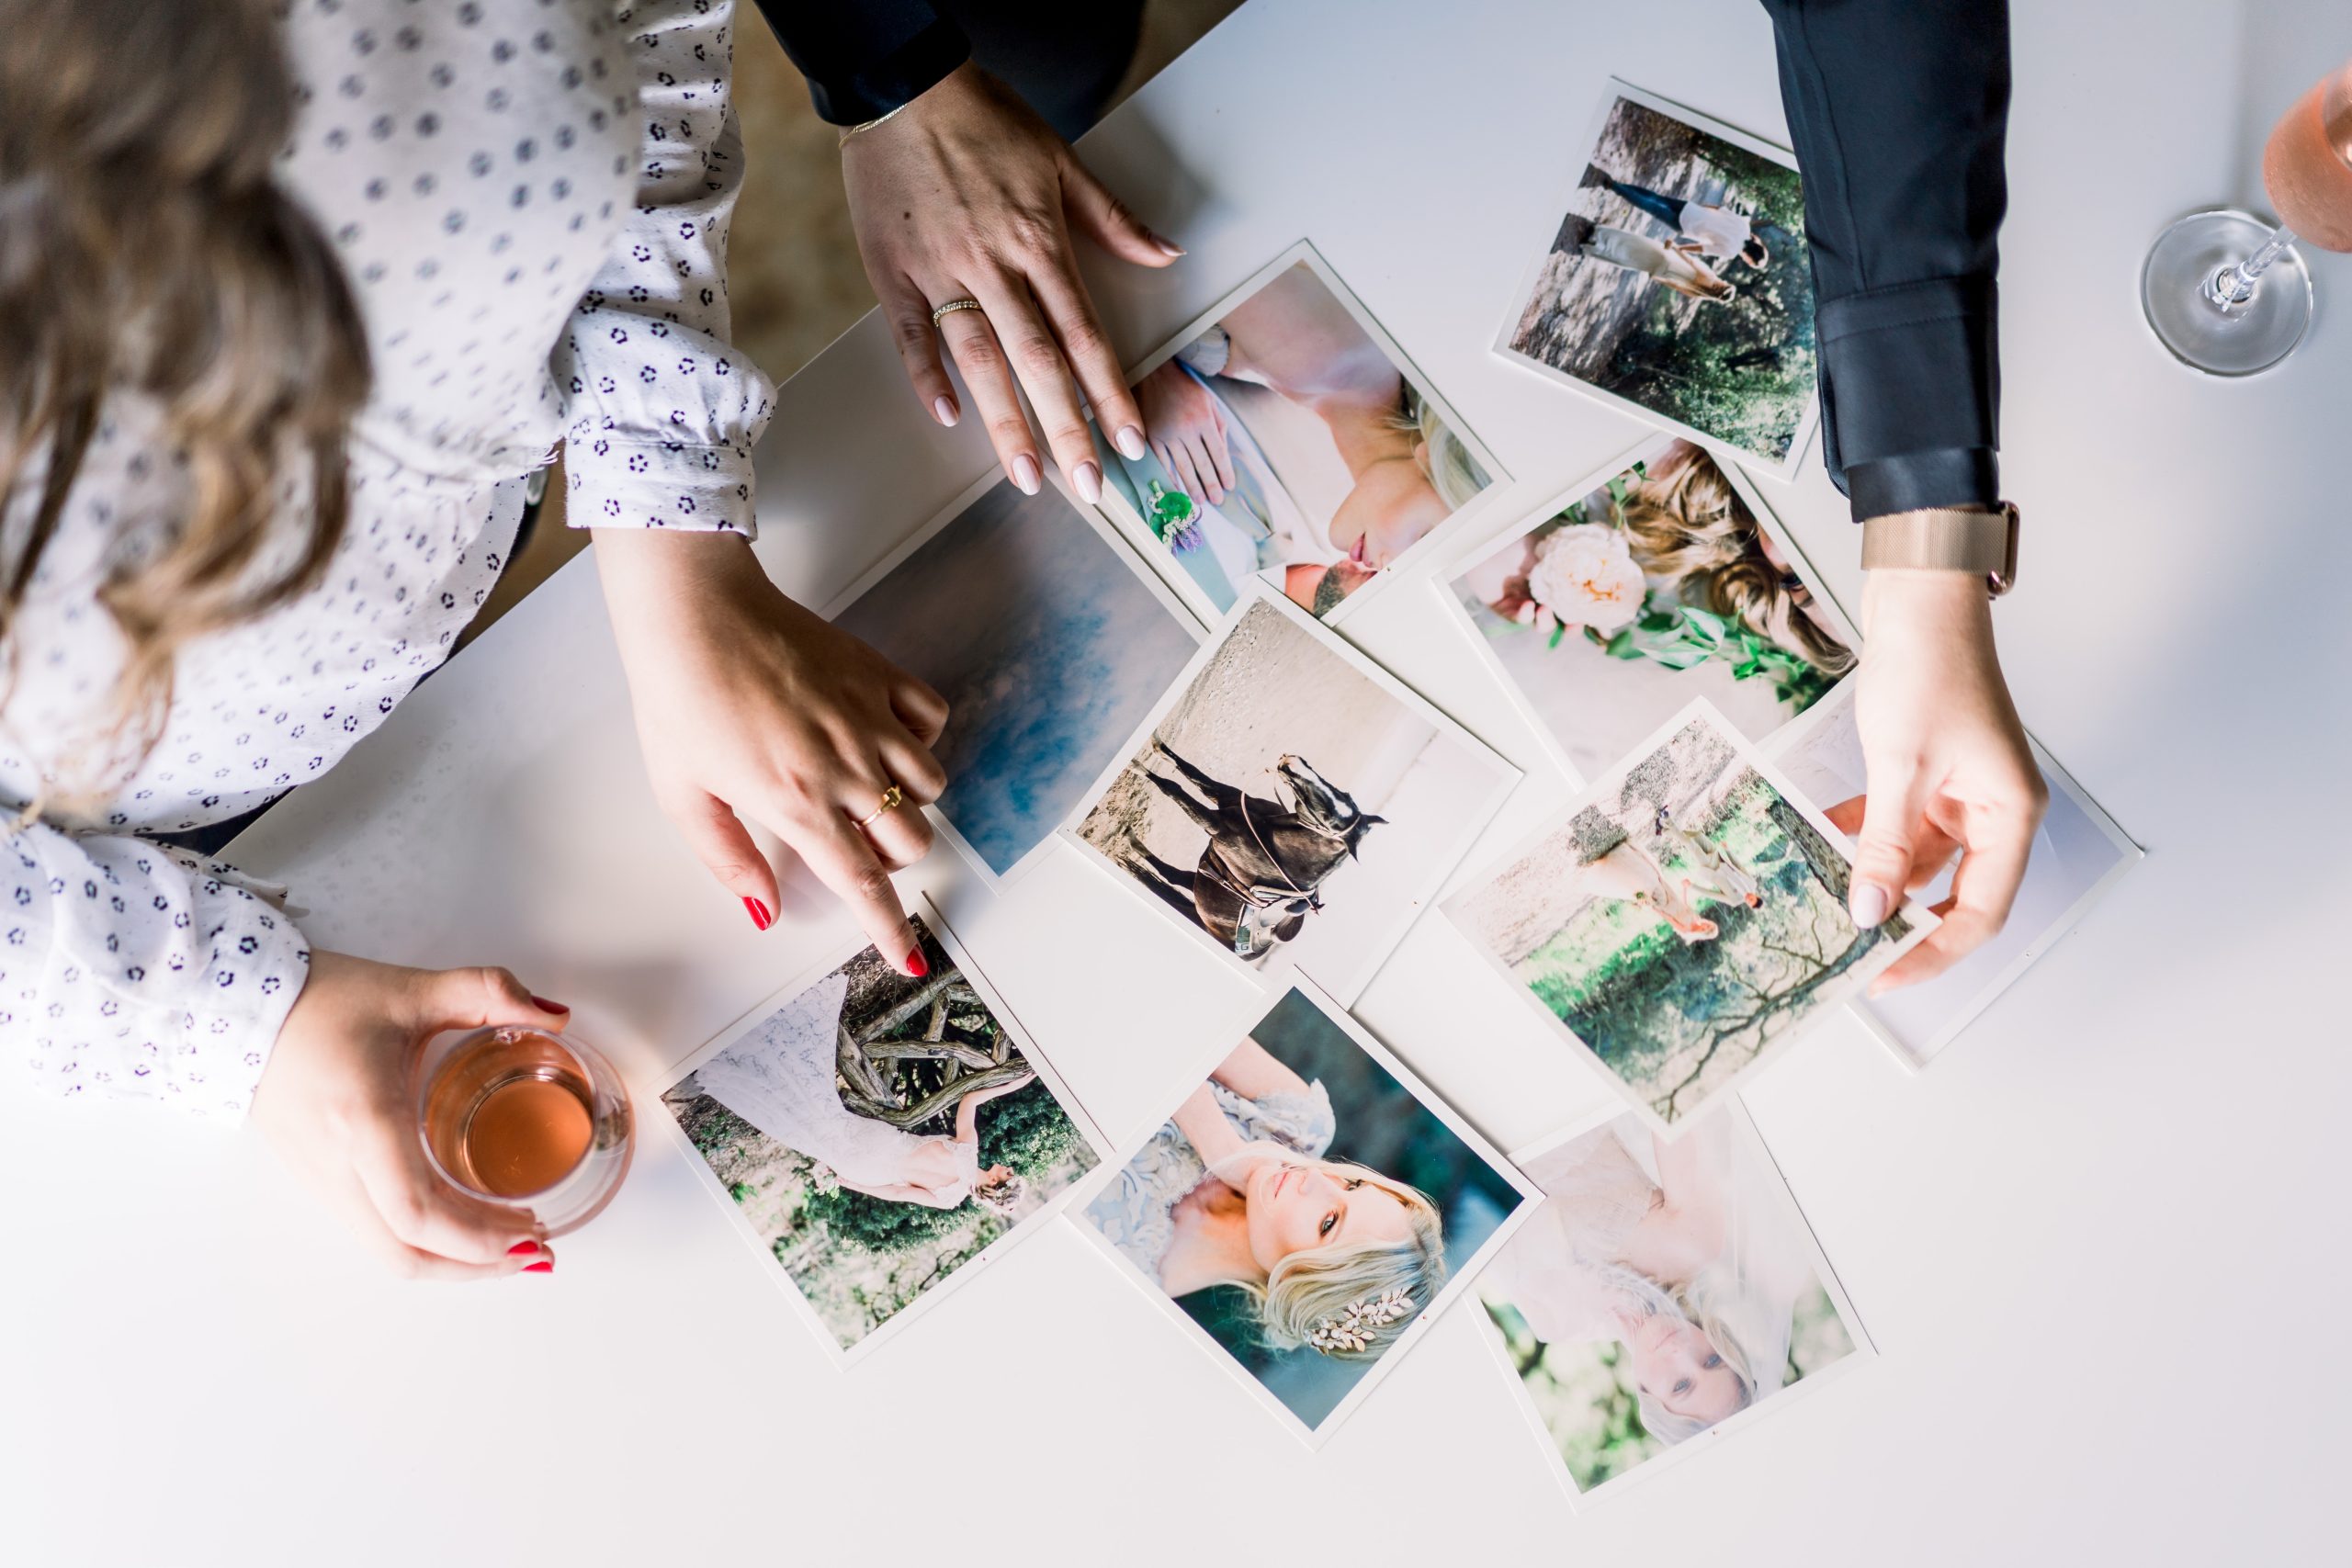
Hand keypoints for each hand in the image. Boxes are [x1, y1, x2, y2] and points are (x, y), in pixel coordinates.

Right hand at [251, 953, 569, 1279]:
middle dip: (475, 1266)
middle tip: (534, 1252)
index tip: (532, 1232)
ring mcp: (320, 1181)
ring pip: (386, 1253)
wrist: (236, 1010)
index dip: (477, 1239)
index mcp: (364, 1120)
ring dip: (450, 1262)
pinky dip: (422, 1244)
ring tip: (506, 1246)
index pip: (418, 1213)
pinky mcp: (316, 1182)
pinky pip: (372, 1233)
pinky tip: (459, 1225)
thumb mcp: (413, 989)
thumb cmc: (322, 1001)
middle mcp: (338, 1165)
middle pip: (405, 1255)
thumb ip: (489, 992)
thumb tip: (554, 1016)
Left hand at [594, 528, 948, 970]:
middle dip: (889, 858)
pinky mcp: (879, 677)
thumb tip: (765, 911)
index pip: (863, 885)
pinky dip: (918, 738)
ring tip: (864, 788)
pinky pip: (932, 720)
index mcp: (797, 804)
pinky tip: (881, 735)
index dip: (892, 929)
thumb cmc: (680, 699)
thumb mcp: (683, 795)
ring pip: (930, 787)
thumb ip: (729, 859)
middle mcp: (846, 767)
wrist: (696, 615)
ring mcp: (870, 719)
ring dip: (906, 802)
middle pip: (912, 842)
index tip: (909, 956)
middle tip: (848, 840)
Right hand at [842, 63, 1182, 501]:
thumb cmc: (984, 119)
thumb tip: (1167, 253)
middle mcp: (993, 264)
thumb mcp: (1060, 159)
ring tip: (1026, 475)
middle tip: (1086, 487)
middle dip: (1066, 429)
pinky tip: (946, 418)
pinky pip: (910, 333)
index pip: (1084, 333)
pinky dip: (926, 375)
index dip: (1109, 392)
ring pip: (979, 358)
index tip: (1128, 439)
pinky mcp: (892, 271)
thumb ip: (1112, 217)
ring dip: (1005, 422)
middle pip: (1037, 361)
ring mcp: (940, 270)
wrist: (903, 85)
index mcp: (1039, 242)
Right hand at [1135, 360, 1234, 507]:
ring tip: (1199, 501)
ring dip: (1192, 486)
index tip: (1229, 487)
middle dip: (1211, 485)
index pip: (1218, 453)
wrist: (1154, 372)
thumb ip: (1219, 425)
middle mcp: (1188, 428)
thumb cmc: (1185, 386)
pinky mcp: (1150, 435)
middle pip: (1202, 464)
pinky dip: (1170, 476)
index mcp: (1205, 419)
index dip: (1224, 472)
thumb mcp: (1209, 400)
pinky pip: (1162, 461)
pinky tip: (1176, 488)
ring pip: (1183, 466)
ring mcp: (1167, 433)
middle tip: (1216, 501)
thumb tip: (1224, 452)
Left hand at [1848, 570, 2046, 993]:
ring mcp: (1961, 795)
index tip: (1883, 975)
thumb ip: (1883, 845)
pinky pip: (1896, 827)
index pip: (1980, 912)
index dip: (1932, 951)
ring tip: (1822, 900)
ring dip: (1871, 878)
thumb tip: (1866, 910)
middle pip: (1950, 895)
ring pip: (1915, 862)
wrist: (1920, 600)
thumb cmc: (1931, 667)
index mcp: (2010, 815)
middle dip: (1898, 922)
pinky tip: (1820, 844)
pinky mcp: (1929, 778)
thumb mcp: (1900, 767)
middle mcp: (1993, 811)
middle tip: (1848, 953)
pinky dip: (1861, 838)